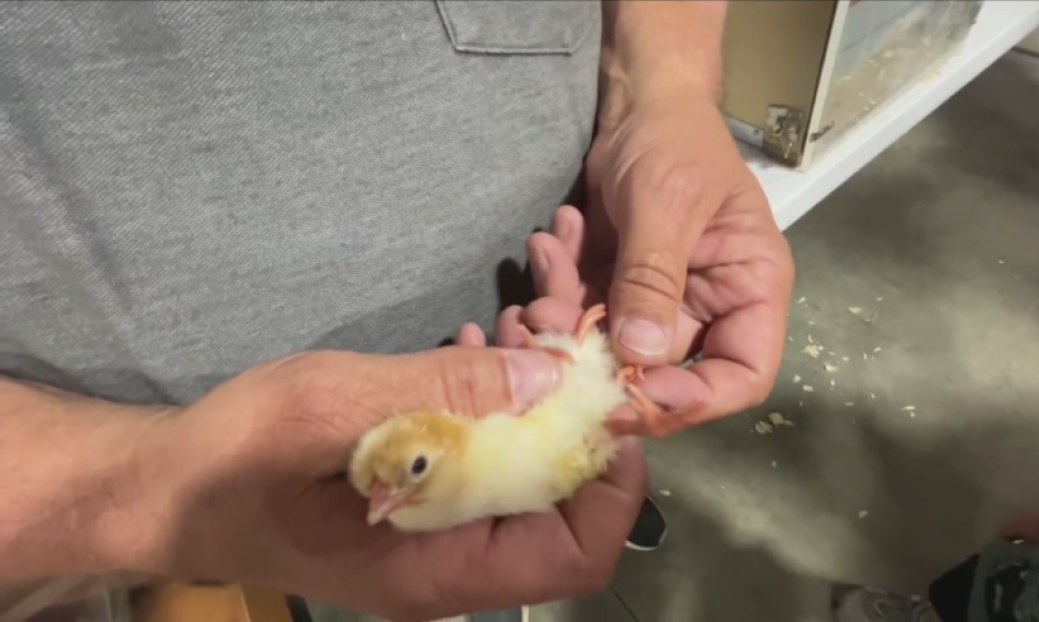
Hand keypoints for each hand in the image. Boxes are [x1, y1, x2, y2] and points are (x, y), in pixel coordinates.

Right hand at [110, 347, 646, 620]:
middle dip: (571, 416)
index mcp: (440, 569)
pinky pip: (481, 458)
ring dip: (533, 398)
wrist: (168, 489)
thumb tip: (544, 378)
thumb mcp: (332, 409)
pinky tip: (473, 347)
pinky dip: (490, 403)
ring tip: (521, 320)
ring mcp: (436, 534)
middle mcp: (452, 564)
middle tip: (559, 331)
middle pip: (558, 507)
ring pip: (522, 473)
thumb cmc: (235, 460)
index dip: (611, 485)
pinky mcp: (419, 500)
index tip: (612, 402)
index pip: (572, 555)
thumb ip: (438, 392)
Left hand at [501, 98, 793, 435]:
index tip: (635, 392)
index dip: (693, 399)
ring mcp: (655, 303)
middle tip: (552, 329)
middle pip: (662, 374)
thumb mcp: (667, 203)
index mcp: (749, 291)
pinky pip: (578, 315)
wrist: (638, 102)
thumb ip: (653, 278)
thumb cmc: (675, 140)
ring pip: (607, 349)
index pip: (741, 377)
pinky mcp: (612, 291)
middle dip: (601, 357)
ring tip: (548, 257)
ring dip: (565, 317)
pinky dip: (556, 287)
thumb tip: (639, 355)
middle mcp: (707, 309)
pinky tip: (550, 239)